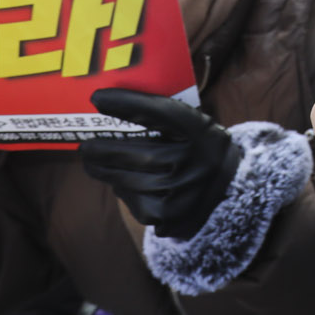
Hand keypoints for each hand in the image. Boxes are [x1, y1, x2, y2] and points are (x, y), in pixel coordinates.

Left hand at [79, 89, 242, 240]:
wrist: (229, 191)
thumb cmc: (200, 149)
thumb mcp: (196, 126)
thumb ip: (165, 116)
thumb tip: (110, 103)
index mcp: (202, 133)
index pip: (163, 113)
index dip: (128, 104)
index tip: (98, 98)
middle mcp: (193, 163)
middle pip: (135, 154)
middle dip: (101, 151)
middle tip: (84, 147)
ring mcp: (179, 193)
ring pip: (126, 180)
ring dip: (106, 171)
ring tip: (95, 164)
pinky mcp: (165, 216)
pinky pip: (131, 199)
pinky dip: (124, 189)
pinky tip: (129, 183)